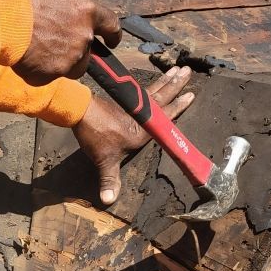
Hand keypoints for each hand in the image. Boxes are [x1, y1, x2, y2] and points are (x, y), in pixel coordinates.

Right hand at [13, 0, 120, 81]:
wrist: (2, 17)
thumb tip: (67, 6)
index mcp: (88, 11)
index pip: (111, 26)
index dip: (113, 35)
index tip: (111, 41)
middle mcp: (84, 37)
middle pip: (87, 51)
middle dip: (75, 48)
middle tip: (55, 41)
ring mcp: (69, 59)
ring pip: (71, 66)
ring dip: (60, 60)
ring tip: (39, 48)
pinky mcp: (51, 75)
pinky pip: (49, 75)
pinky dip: (40, 69)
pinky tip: (27, 56)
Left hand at [74, 66, 194, 204]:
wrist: (78, 112)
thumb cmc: (95, 135)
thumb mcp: (104, 161)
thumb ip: (109, 180)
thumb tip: (108, 201)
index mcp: (142, 129)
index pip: (165, 117)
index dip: (178, 106)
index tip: (191, 94)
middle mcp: (141, 114)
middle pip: (162, 97)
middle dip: (176, 84)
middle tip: (188, 71)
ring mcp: (132, 104)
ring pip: (154, 90)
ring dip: (167, 80)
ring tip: (179, 69)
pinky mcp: (123, 98)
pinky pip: (143, 90)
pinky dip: (152, 84)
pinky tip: (157, 81)